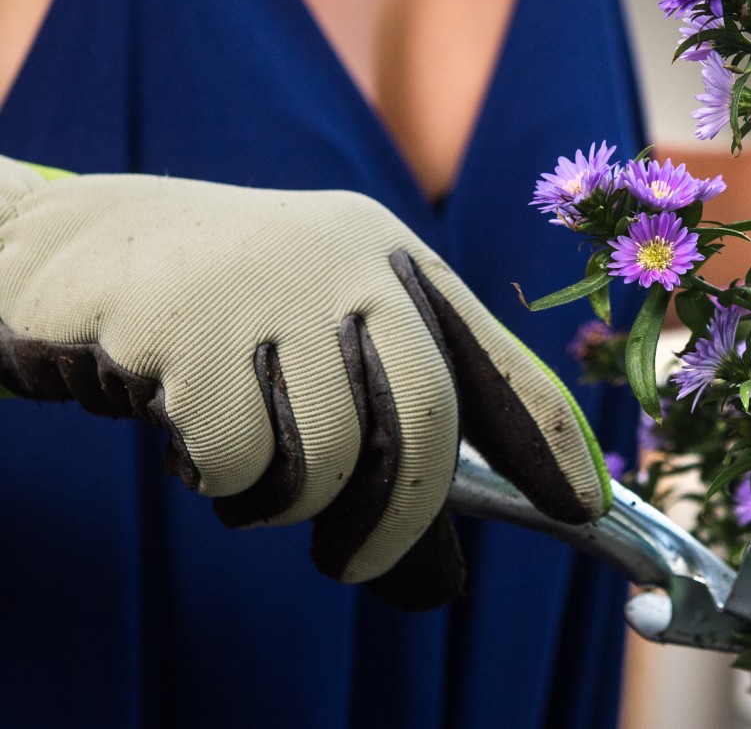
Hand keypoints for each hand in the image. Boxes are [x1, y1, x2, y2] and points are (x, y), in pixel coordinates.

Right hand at [0, 156, 610, 608]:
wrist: (77, 250)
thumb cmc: (222, 319)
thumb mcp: (315, 361)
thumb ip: (381, 449)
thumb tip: (441, 590)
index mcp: (394, 259)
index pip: (496, 361)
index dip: (546, 440)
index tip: (582, 507)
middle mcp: (350, 260)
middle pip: (422, 421)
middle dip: (400, 519)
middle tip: (354, 566)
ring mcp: (273, 287)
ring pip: (328, 455)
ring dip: (283, 496)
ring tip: (237, 454)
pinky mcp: (193, 328)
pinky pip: (240, 463)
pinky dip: (218, 480)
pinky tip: (183, 425)